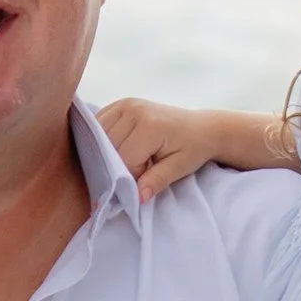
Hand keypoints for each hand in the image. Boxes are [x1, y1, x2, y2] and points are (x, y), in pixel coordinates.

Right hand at [99, 100, 224, 202]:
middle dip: (117, 165)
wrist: (201, 127)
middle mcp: (134, 110)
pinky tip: (116, 147)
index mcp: (150, 126)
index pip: (124, 159)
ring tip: (128, 159)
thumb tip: (137, 197)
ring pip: (100, 135)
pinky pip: (100, 124)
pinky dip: (102, 138)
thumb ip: (156, 181)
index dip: (128, 177)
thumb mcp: (179, 168)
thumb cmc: (192, 148)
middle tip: (134, 174)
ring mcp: (126, 104)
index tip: (139, 185)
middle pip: (108, 147)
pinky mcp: (121, 103)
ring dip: (107, 152)